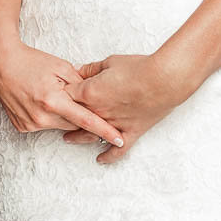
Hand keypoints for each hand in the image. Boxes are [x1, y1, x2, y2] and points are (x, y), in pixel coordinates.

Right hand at [0, 38, 123, 146]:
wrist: (1, 65)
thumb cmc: (32, 61)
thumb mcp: (61, 66)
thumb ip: (81, 84)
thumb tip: (96, 97)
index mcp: (53, 100)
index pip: (85, 120)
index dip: (104, 130)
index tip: (119, 138)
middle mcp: (41, 116)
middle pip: (74, 125)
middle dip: (84, 117)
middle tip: (91, 105)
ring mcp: (30, 124)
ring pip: (61, 126)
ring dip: (66, 115)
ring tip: (57, 95)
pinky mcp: (22, 127)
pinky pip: (46, 125)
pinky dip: (51, 116)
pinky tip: (45, 101)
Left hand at [63, 52, 184, 163]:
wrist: (164, 79)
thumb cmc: (139, 68)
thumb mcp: (111, 62)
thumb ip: (91, 69)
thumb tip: (78, 71)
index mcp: (89, 93)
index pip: (66, 95)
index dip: (61, 93)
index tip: (58, 93)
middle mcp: (97, 112)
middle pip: (73, 117)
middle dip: (64, 116)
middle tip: (57, 116)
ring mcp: (112, 125)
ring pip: (89, 136)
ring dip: (77, 138)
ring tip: (68, 139)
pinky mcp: (129, 132)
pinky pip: (116, 150)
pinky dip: (108, 157)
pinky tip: (100, 159)